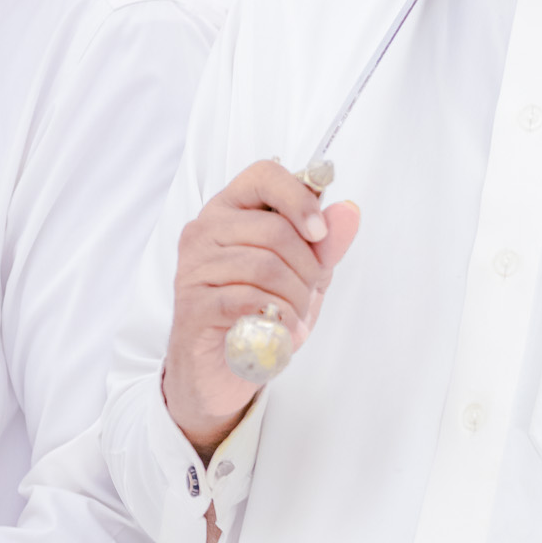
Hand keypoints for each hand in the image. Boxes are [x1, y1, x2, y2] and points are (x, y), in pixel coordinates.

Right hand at [162, 161, 360, 455]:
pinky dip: (278, 317)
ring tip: (298, 317)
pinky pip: (247, 300)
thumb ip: (325, 244)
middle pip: (274, 230)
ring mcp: (194, 266)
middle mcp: (205, 229)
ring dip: (295, 298)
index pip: (264, 176)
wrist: (224, 367)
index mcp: (231, 210)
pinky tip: (286, 331)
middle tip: (312, 292)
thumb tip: (349, 211)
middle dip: (308, 267)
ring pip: (264, 267)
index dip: (299, 199)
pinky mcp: (192, 304)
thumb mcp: (304, 274)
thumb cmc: (262, 311)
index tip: (320, 232)